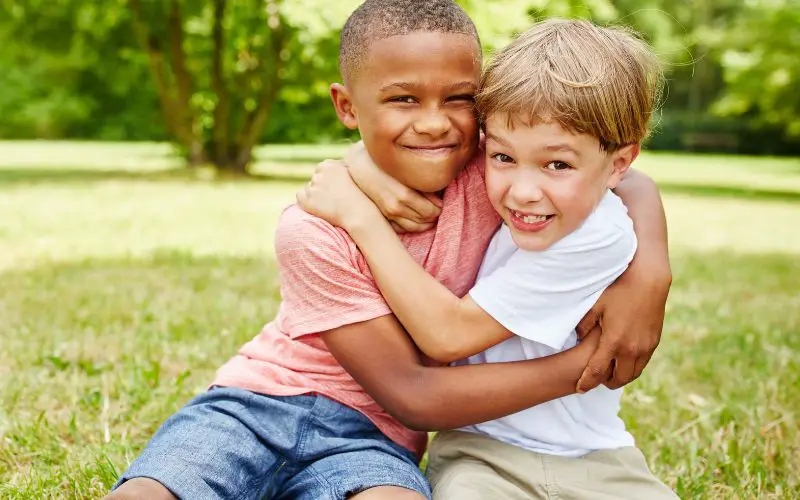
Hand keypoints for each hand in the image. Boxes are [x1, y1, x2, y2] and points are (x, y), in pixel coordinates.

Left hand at [297, 159, 382, 229]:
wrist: (358, 213)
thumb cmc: (360, 194)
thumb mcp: (352, 172)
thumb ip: (340, 165)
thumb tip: (333, 163)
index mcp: (328, 165)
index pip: (322, 170)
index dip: (329, 180)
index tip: (337, 189)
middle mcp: (319, 174)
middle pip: (315, 178)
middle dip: (322, 187)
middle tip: (334, 197)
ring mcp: (312, 187)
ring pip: (309, 188)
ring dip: (316, 194)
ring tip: (330, 203)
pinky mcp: (307, 201)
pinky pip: (300, 196)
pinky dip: (306, 201)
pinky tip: (319, 206)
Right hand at [346, 142, 441, 232]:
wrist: (362, 167)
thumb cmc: (387, 164)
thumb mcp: (408, 172)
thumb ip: (424, 186)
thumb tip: (439, 199)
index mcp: (405, 194)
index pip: (432, 211)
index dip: (440, 207)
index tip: (441, 202)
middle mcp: (397, 207)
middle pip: (425, 220)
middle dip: (434, 215)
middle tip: (437, 207)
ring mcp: (389, 214)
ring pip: (415, 227)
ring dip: (425, 222)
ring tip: (429, 213)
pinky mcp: (384, 216)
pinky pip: (404, 228)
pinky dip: (413, 225)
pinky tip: (416, 217)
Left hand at [575, 263, 671, 392]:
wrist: (649, 281)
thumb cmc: (619, 290)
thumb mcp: (596, 305)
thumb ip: (584, 324)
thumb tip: (576, 337)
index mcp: (613, 341)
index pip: (596, 371)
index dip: (587, 382)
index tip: (579, 390)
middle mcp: (631, 349)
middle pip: (617, 379)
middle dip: (605, 383)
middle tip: (595, 380)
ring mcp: (645, 347)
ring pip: (632, 374)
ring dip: (620, 377)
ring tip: (609, 374)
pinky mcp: (654, 343)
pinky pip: (642, 364)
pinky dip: (631, 368)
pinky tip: (623, 362)